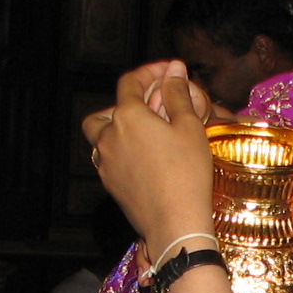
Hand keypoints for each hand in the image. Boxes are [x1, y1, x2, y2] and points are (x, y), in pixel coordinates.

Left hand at [85, 63, 218, 247]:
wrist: (174, 222)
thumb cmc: (187, 172)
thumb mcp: (189, 127)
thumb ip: (178, 94)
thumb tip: (174, 70)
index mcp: (128, 116)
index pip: (130, 82)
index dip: (149, 72)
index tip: (169, 71)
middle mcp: (108, 136)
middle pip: (106, 110)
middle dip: (126, 103)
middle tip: (152, 107)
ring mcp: (105, 162)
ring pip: (102, 136)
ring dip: (120, 128)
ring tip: (147, 134)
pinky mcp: (109, 184)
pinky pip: (109, 158)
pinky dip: (123, 151)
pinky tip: (146, 158)